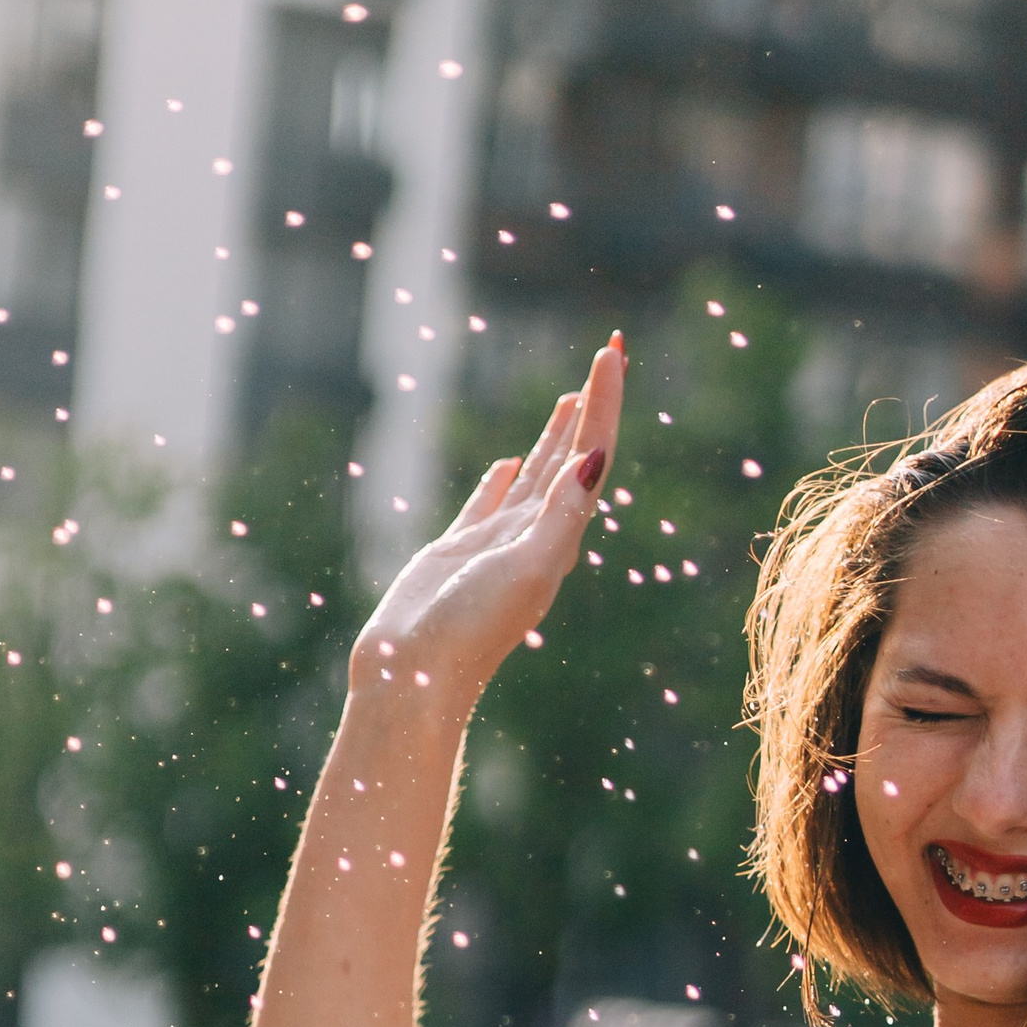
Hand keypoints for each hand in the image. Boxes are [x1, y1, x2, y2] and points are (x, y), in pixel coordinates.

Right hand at [349, 336, 624, 708]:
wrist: (414, 676)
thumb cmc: (470, 630)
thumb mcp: (526, 567)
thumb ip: (562, 515)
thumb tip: (595, 458)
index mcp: (560, 537)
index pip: (592, 455)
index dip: (605, 402)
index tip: (613, 350)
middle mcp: (536, 537)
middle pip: (572, 458)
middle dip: (591, 408)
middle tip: (610, 355)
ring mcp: (497, 544)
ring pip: (534, 476)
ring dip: (554, 437)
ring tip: (568, 399)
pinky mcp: (458, 553)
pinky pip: (489, 504)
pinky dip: (503, 479)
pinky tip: (508, 463)